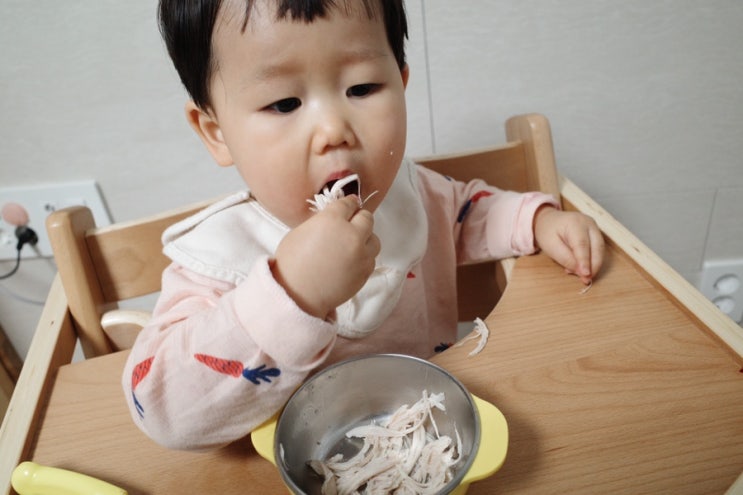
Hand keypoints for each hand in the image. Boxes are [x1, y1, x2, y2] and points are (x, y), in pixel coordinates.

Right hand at [271, 195, 379, 318]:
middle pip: (366, 217)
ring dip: (365, 238)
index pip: (348, 203)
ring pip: (374, 239)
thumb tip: (334, 219)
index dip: (348, 202)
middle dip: (359, 217)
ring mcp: (361, 255)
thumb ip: (322, 222)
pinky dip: (364, 256)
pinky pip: (371, 258)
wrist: (298, 295)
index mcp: (332, 220)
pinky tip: (351, 260)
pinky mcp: (365, 272)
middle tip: (352, 222)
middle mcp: (352, 235)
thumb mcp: (301, 232)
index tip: (350, 203)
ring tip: (353, 244)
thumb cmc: (292, 263)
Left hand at [533, 206, 603, 283]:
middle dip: (594, 265)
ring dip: (594, 265)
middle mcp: (588, 223)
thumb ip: (565, 258)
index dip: (585, 261)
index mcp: (574, 223)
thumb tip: (580, 271)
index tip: (585, 274)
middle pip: (597, 246)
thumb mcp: (550, 246)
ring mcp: (594, 228)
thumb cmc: (548, 232)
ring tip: (584, 276)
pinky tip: (582, 268)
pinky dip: (592, 261)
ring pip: (600, 249)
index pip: (582, 244)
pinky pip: (598, 250)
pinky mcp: (596, 234)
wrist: (549, 221)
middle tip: (586, 280)